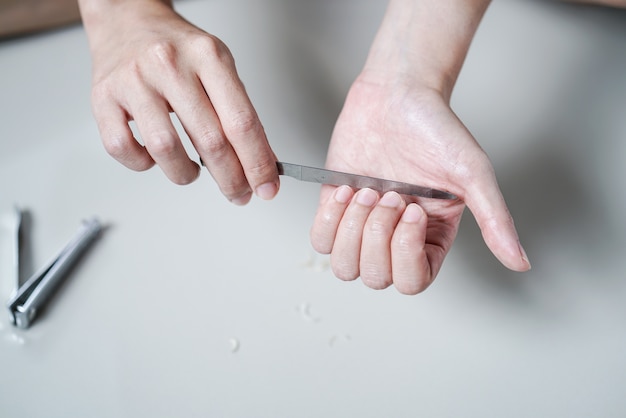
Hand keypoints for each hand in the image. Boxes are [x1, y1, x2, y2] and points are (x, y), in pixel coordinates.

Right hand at [80, 0, 278, 203]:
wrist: (128, 19)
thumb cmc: (177, 49)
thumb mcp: (219, 68)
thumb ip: (240, 113)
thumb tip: (262, 161)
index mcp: (208, 56)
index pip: (242, 122)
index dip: (257, 162)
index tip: (265, 186)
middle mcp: (170, 65)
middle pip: (210, 141)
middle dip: (230, 179)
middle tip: (238, 193)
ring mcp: (134, 80)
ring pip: (165, 149)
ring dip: (184, 174)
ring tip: (191, 173)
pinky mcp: (103, 96)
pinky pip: (122, 148)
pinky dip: (142, 164)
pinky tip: (154, 158)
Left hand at [310, 77, 529, 293]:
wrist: (398, 94)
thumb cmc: (436, 129)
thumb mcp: (472, 174)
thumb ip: (494, 220)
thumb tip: (520, 263)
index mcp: (430, 238)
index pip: (413, 282)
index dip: (406, 254)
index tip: (413, 209)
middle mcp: (396, 239)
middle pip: (376, 277)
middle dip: (378, 234)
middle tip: (392, 194)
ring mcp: (364, 225)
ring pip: (345, 266)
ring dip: (353, 228)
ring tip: (368, 192)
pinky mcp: (335, 208)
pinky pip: (320, 239)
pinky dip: (331, 218)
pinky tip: (346, 189)